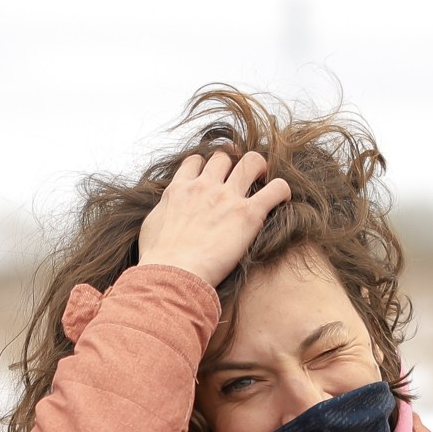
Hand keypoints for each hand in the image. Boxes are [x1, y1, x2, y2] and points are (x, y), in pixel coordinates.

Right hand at [135, 150, 291, 287]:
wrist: (172, 274)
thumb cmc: (158, 260)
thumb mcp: (151, 228)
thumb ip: (163, 213)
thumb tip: (166, 215)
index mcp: (179, 190)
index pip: (195, 162)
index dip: (206, 166)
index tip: (213, 178)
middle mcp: (204, 187)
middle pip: (224, 157)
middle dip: (233, 164)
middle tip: (240, 179)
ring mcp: (227, 197)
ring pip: (251, 162)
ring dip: (260, 169)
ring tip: (263, 182)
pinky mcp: (248, 214)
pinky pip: (276, 188)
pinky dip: (281, 191)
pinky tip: (281, 200)